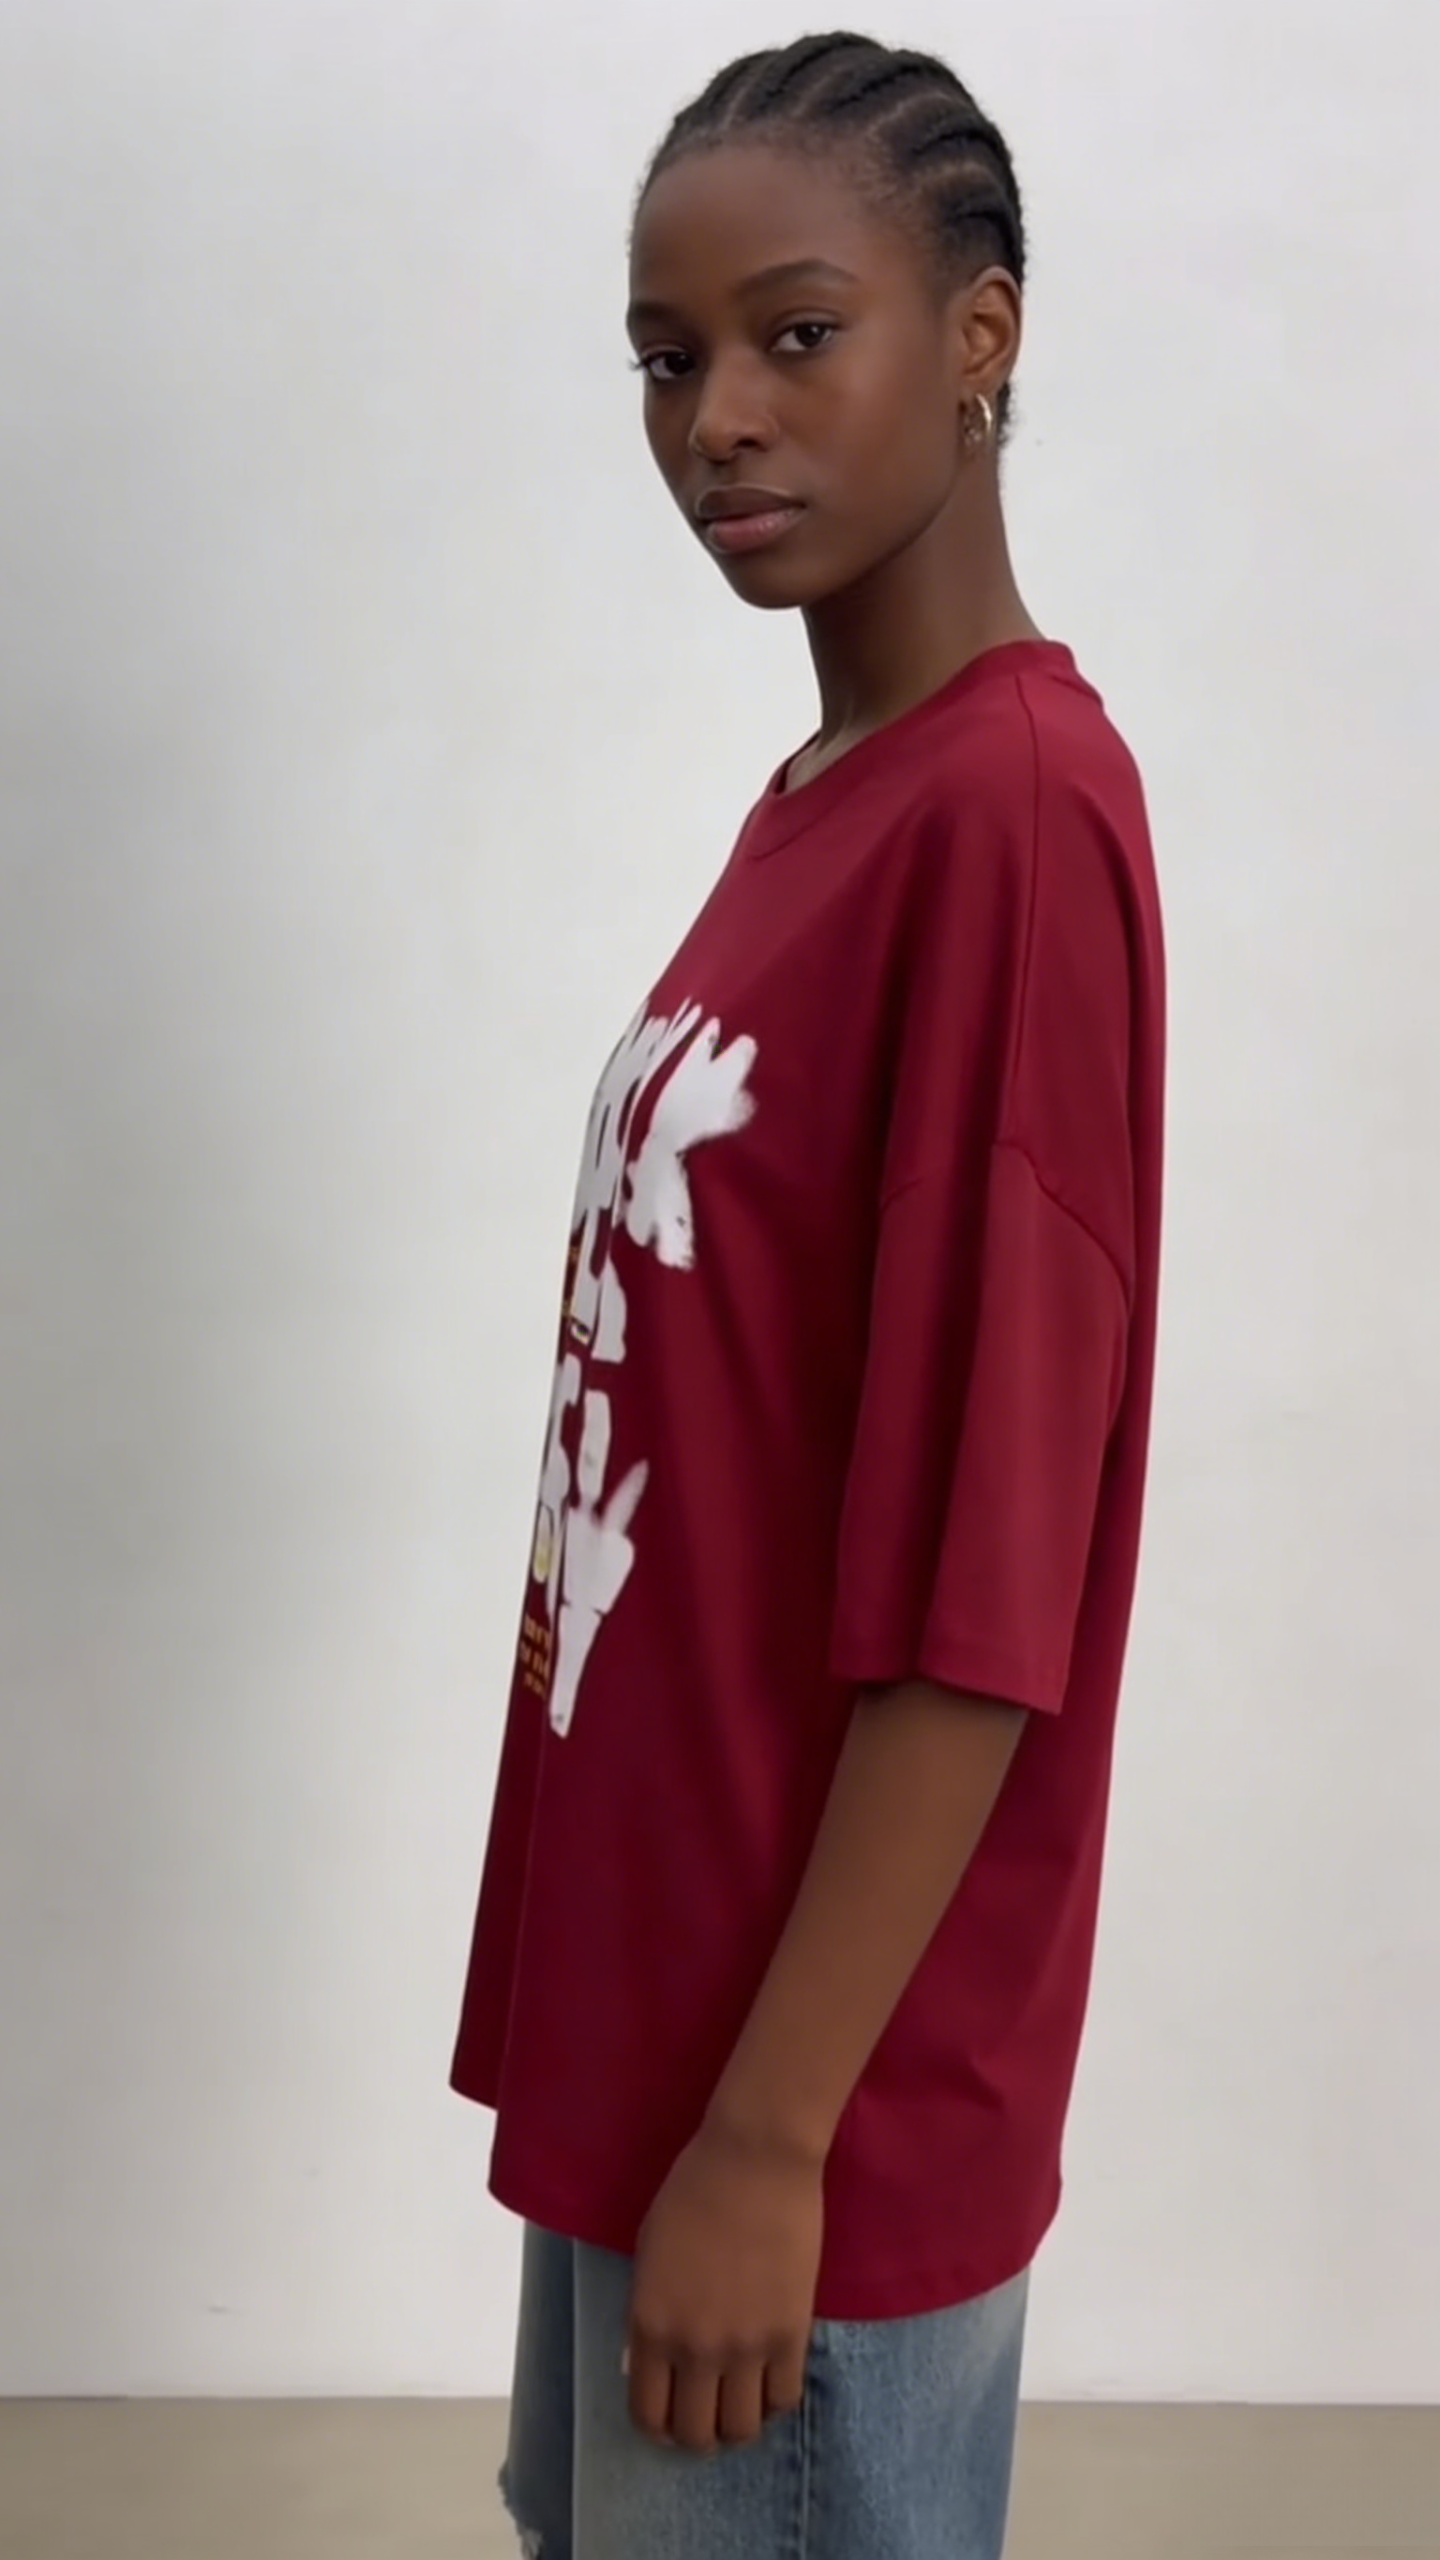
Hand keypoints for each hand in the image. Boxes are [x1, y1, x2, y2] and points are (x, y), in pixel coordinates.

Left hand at [625, 2114, 825, 2456]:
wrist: (755, 2159)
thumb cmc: (692, 2192)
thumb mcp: (649, 2254)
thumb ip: (648, 2313)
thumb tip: (652, 2361)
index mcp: (650, 2325)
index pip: (648, 2414)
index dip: (658, 2429)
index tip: (668, 2422)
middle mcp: (694, 2348)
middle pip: (696, 2434)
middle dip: (698, 2435)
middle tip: (707, 2416)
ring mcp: (746, 2346)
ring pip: (743, 2429)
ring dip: (738, 2425)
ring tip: (741, 2403)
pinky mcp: (791, 2334)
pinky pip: (785, 2398)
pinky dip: (776, 2400)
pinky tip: (771, 2379)